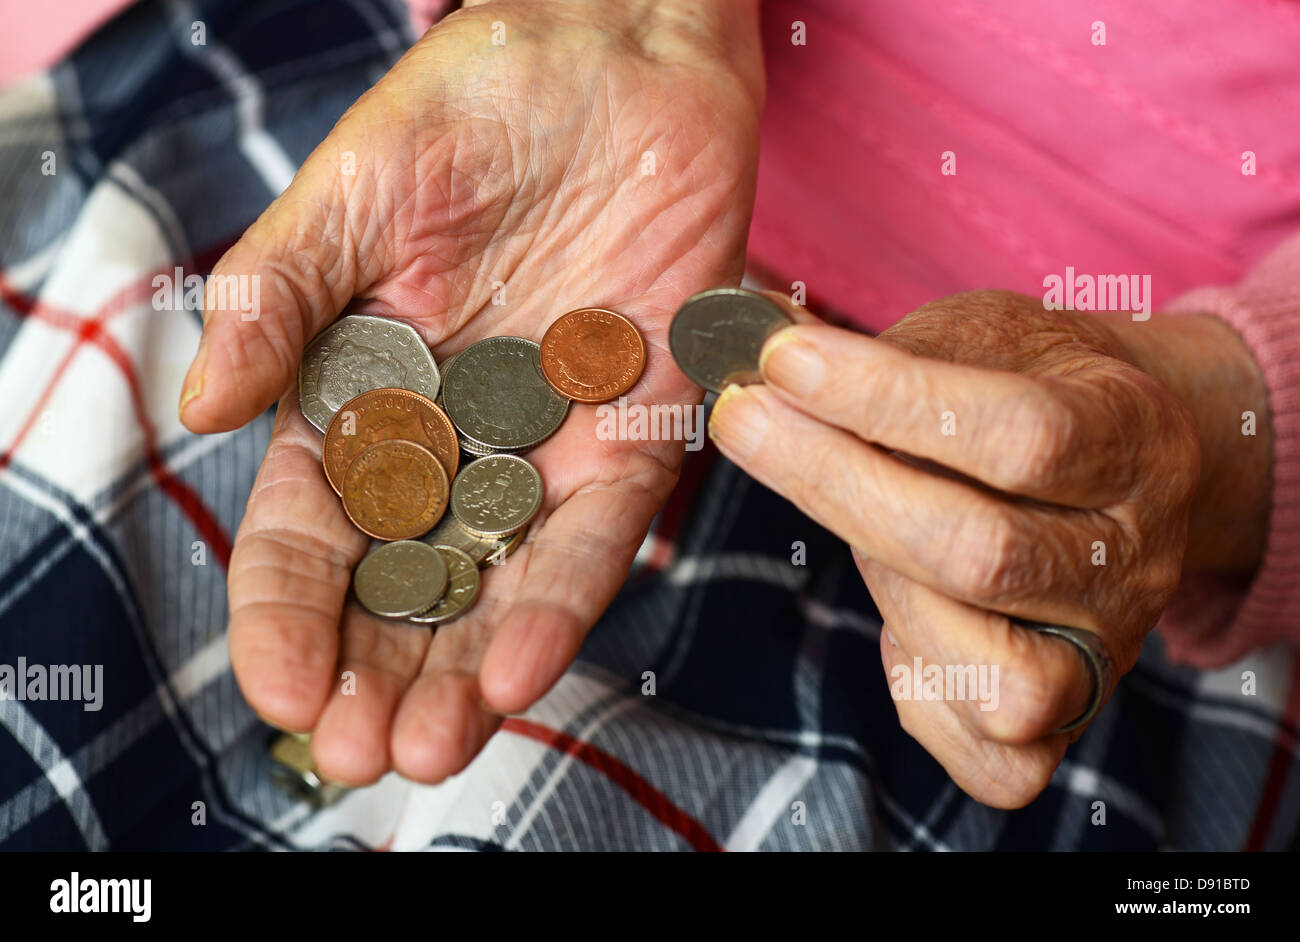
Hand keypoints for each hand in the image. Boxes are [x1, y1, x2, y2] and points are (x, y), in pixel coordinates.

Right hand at [178, 0, 763, 784]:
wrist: (618, 53)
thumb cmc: (472, 105)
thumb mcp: (353, 194)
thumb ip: (279, 298)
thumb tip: (200, 408)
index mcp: (362, 396)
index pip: (308, 531)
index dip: (287, 615)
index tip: (279, 690)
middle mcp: (453, 440)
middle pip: (405, 585)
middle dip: (380, 673)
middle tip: (359, 756)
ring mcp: (544, 444)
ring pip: (498, 584)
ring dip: (466, 670)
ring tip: (432, 748)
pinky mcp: (638, 431)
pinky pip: (598, 532)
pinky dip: (563, 596)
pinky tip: (523, 665)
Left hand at [708, 290, 1270, 806]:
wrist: (1115, 458)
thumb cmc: (1027, 384)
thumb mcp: (982, 335)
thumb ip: (886, 349)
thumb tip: (748, 337)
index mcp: (1136, 440)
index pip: (1019, 435)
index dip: (886, 400)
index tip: (780, 359)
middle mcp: (1136, 559)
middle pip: (981, 555)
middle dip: (834, 484)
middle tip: (742, 420)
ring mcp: (1108, 650)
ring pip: (993, 675)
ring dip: (885, 590)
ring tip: (851, 522)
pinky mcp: (1070, 720)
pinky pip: (994, 756)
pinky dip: (922, 693)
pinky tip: (900, 620)